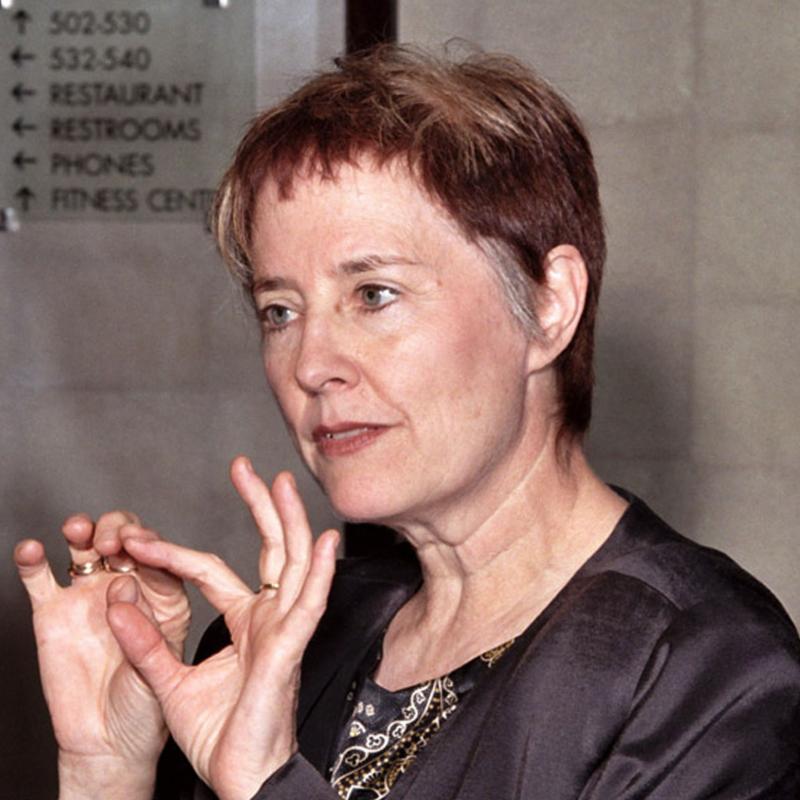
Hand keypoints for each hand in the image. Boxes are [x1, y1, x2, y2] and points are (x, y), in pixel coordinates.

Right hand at [15, 511, 189, 797]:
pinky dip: (33, 561)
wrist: (108, 742)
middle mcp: (129, 586)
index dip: (152, 544)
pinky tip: (32, 550)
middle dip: (119, 530)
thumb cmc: (145, 704)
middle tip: (112, 544)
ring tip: (79, 531)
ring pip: (86, 548)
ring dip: (83, 530)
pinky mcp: (54, 612)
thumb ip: (144, 626)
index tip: (140, 544)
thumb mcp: (157, 664)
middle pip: (125, 540)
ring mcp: (90, 595)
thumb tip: (124, 584)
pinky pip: (41, 579)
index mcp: (165, 595)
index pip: (161, 557)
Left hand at [106, 456, 338, 799]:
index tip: (138, 538)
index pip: (212, 569)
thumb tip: (118, 604)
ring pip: (293, 565)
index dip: (175, 551)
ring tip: (282, 484)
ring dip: (290, 523)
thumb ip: (146, 644)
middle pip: (271, 549)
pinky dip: (321, 573)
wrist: (240, 777)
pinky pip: (309, 607)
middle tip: (245, 467)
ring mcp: (283, 630)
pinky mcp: (290, 650)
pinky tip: (324, 543)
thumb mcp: (169, 683)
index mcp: (246, 621)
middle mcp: (269, 617)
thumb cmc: (218, 735)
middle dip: (260, 505)